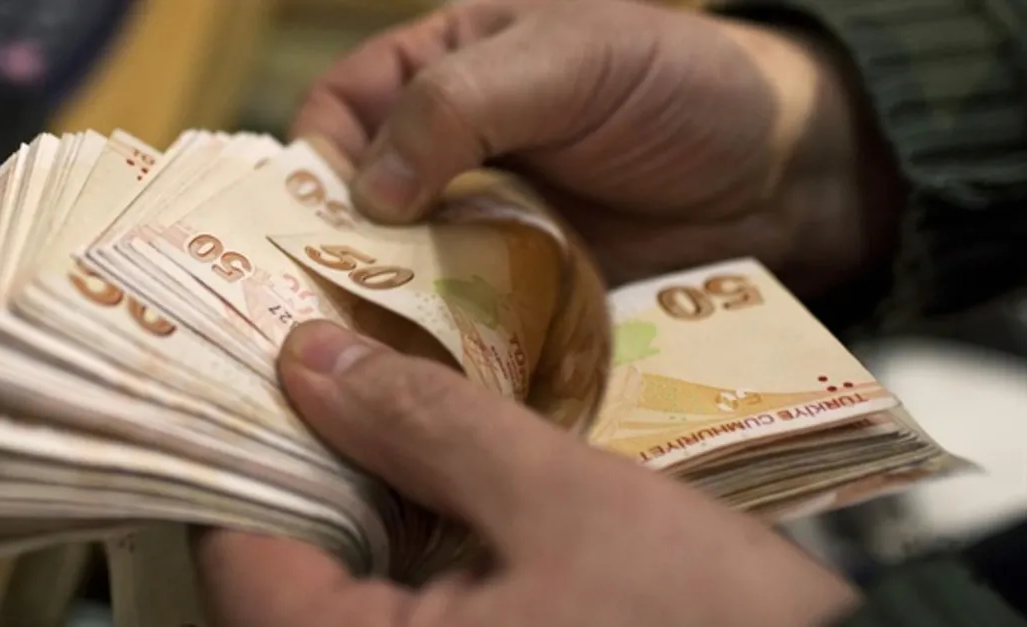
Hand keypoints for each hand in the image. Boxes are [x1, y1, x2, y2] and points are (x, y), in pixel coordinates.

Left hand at [194, 320, 858, 626]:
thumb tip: (310, 357)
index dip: (238, 454)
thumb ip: (430, 425)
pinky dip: (404, 543)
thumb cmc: (710, 623)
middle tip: (314, 364)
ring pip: (344, 593)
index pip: (241, 565)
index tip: (249, 367)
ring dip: (354, 498)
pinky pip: (402, 612)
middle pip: (285, 579)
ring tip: (370, 399)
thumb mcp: (566, 503)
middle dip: (302, 466)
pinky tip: (432, 475)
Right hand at [290, 0, 903, 297]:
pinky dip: (442, 342)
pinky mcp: (518, 290)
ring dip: (384, 309)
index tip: (302, 230)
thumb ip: (461, 106)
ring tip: (368, 356)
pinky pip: (460, 318)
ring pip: (400, 271)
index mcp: (438, 73)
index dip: (308, 167)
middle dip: (333, 256)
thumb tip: (368, 190)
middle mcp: (446, 154)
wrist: (781, 170)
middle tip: (320, 316)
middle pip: (352, 207)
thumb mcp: (568, 59)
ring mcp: (481, 227)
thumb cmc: (675, 83)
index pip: (337, 115)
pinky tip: (431, 372)